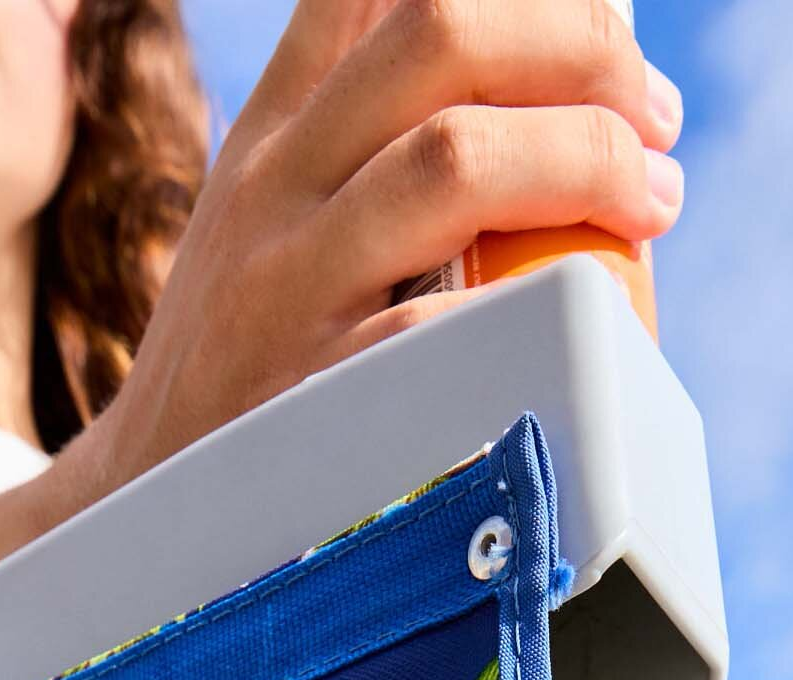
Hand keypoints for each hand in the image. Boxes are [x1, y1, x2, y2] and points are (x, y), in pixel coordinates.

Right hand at [70, 0, 683, 502]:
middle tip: (654, 118)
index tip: (605, 12)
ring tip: (651, 202)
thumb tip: (522, 90)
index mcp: (277, 129)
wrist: (137, 517)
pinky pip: (439, 324)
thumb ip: (364, 142)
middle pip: (439, 29)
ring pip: (453, 156)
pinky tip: (594, 320)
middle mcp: (277, 183)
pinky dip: (535, 307)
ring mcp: (289, 286)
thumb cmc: (246, 368)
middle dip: (581, 49)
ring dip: (586, 160)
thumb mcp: (276, 224)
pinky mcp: (311, 395)